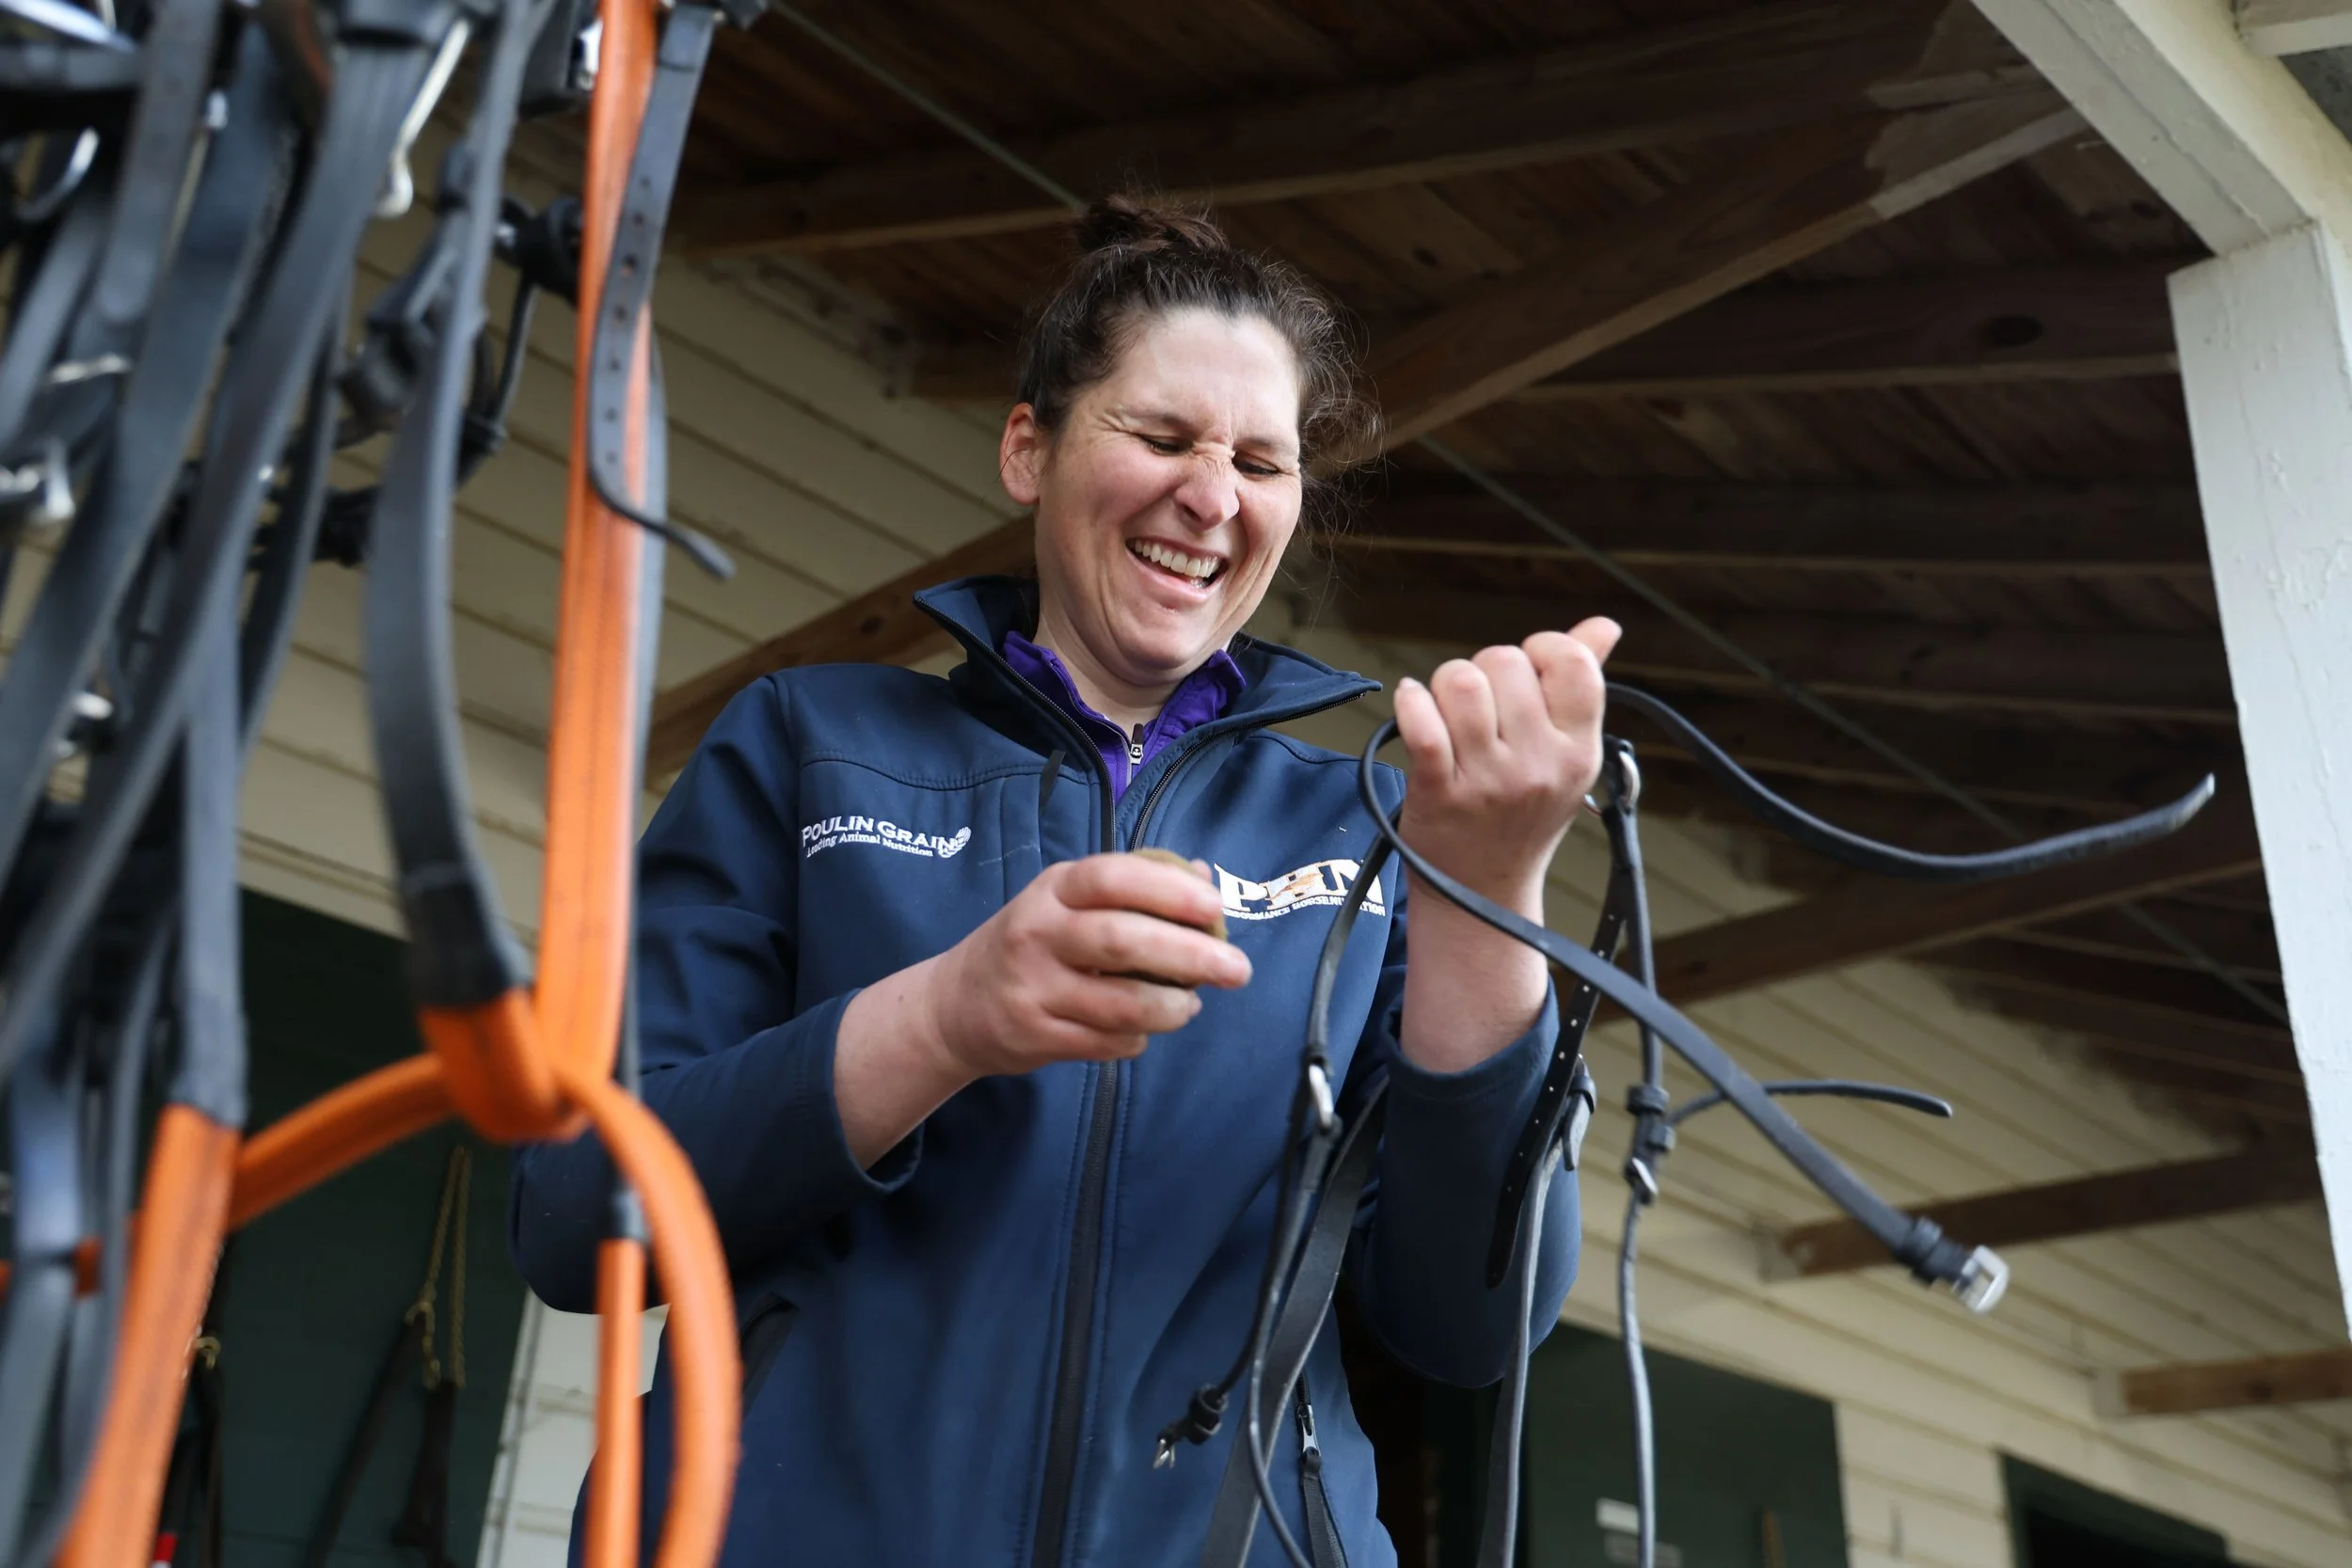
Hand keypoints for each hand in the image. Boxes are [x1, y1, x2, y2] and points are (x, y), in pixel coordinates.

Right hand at [919, 852, 1251, 1077]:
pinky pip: (1106, 1043)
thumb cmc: (1033, 943)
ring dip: (1171, 1008)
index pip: (1113, 877)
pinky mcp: (1035, 1036)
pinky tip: (1143, 1031)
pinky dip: (1138, 1040)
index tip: (1214, 906)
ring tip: (1190, 1007)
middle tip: (1237, 970)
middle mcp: (1038, 933)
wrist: (954, 1005)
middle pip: (1123, 939)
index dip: (1170, 890)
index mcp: (1054, 890)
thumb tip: (1204, 876)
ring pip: (1121, 1003)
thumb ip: (1133, 886)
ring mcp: (1033, 988)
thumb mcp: (1067, 901)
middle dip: (1192, 955)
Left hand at [1393, 621, 1621, 912]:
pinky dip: (1410, 704)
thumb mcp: (1566, 755)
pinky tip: (1411, 703)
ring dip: (1445, 685)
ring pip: (1462, 683)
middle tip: (1482, 704)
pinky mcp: (1438, 793)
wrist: (1481, 894)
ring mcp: (1489, 781)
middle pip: (1505, 662)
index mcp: (1580, 750)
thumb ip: (1583, 683)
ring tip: (1447, 710)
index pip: (1572, 662)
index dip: (1542, 647)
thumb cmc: (1522, 812)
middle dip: (1484, 668)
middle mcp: (1539, 765)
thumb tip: (1605, 625)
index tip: (1527, 670)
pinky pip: (1422, 725)